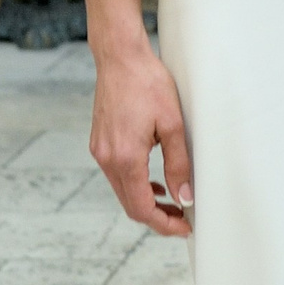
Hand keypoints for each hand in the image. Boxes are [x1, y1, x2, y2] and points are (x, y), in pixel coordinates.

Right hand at [89, 32, 192, 235]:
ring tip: (173, 201)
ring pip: (123, 191)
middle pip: (130, 205)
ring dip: (146, 201)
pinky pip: (117, 175)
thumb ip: (179, 164)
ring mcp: (100, 151)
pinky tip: (153, 181)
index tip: (184, 226)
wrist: (120, 57)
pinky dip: (135, 184)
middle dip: (157, 217)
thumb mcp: (172, 124)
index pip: (142, 207)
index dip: (164, 223)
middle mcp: (107, 158)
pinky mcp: (99, 143)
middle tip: (182, 219)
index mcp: (125, 158)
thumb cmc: (147, 83)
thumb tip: (184, 196)